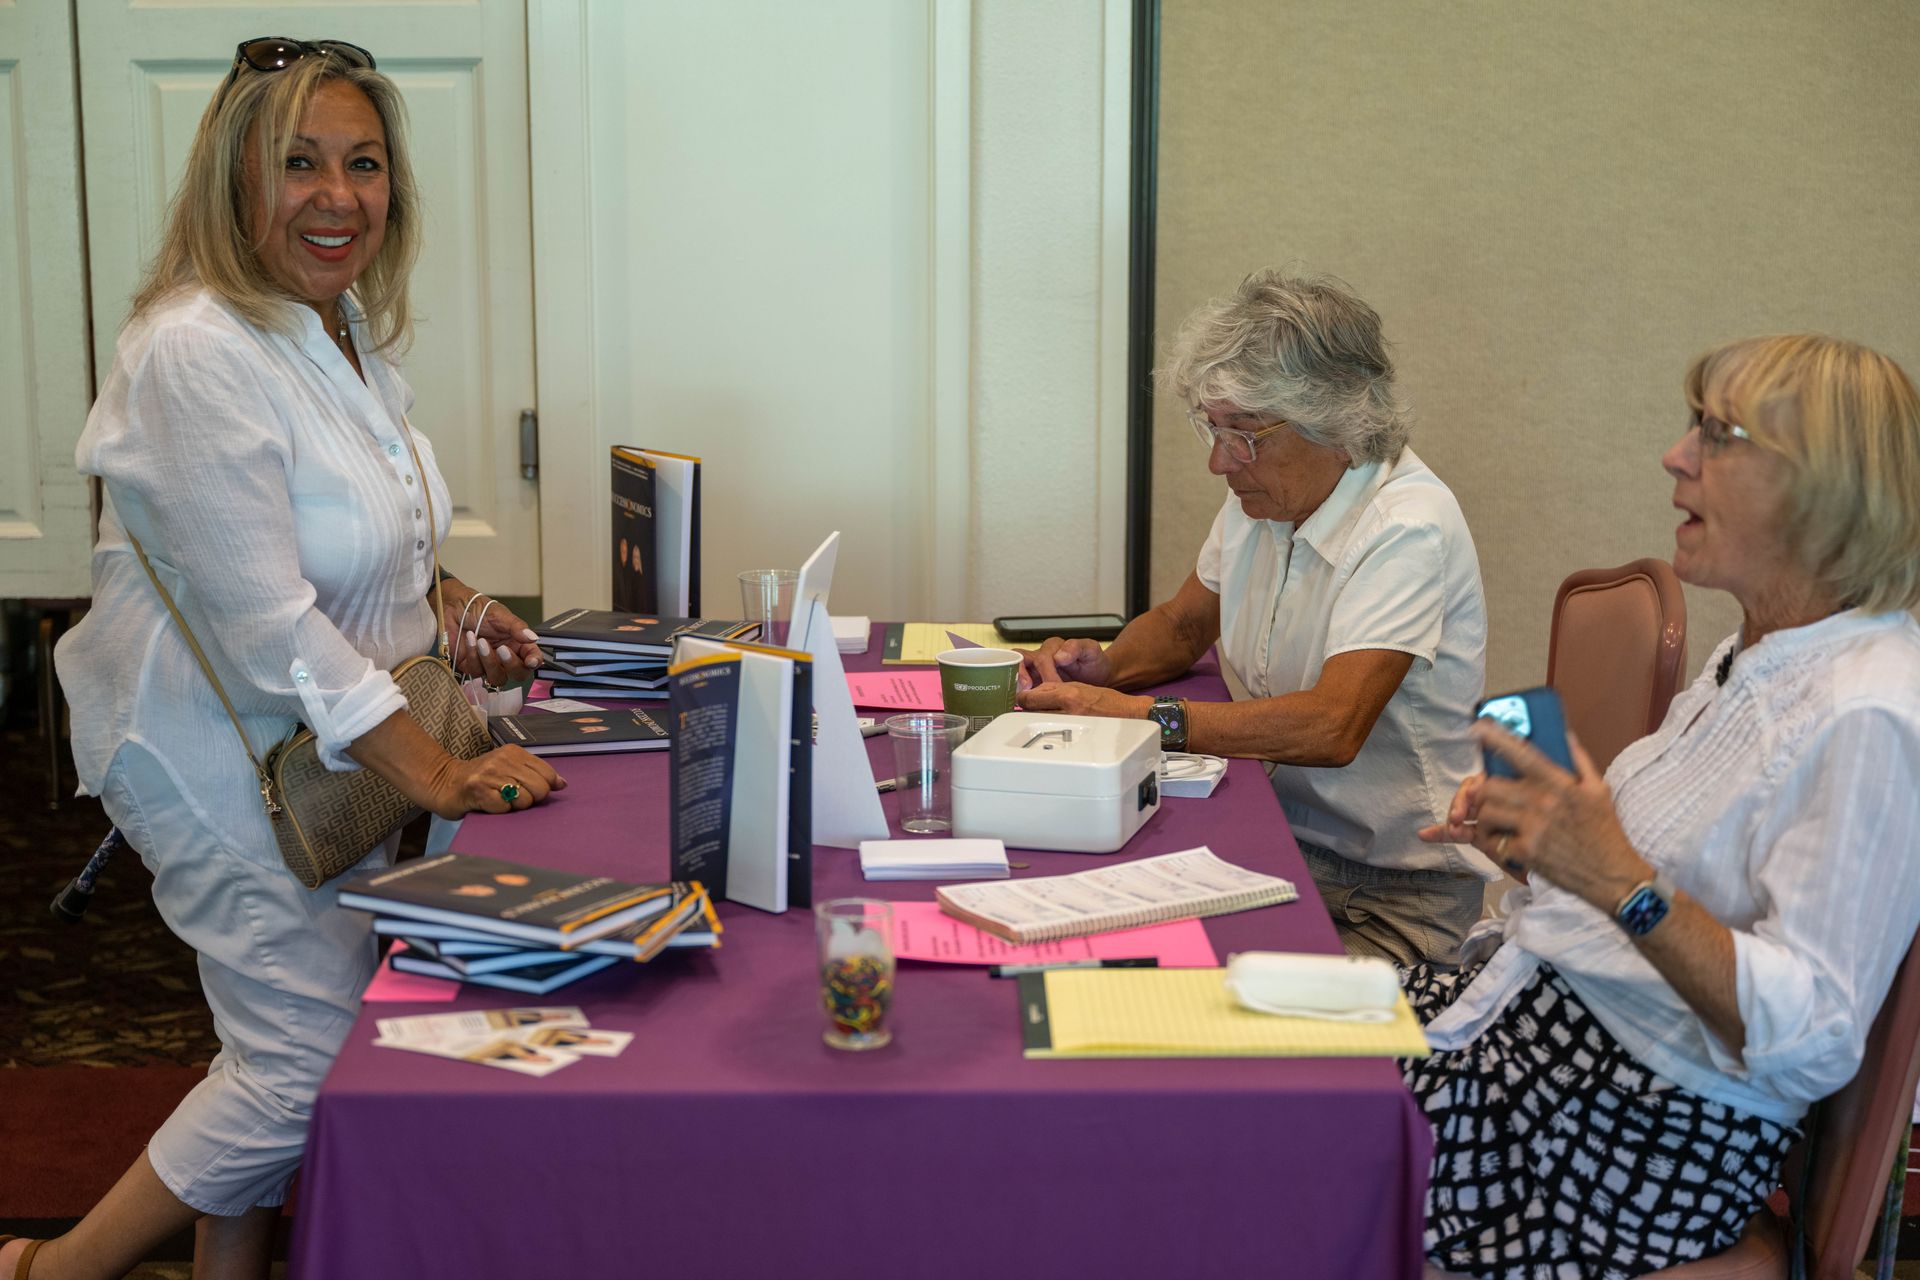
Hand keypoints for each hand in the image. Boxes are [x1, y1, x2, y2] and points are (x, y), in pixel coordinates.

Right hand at [429, 744, 566, 818]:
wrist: (444, 782)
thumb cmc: (481, 778)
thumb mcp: (509, 768)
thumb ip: (536, 773)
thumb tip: (562, 784)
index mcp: (514, 752)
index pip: (547, 773)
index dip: (545, 787)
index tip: (530, 790)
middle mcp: (503, 760)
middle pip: (540, 789)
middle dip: (531, 799)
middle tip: (512, 797)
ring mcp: (489, 775)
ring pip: (524, 800)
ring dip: (514, 807)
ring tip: (499, 799)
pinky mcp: (478, 791)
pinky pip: (504, 809)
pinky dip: (500, 811)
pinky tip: (489, 804)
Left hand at [446, 594, 544, 685]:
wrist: (452, 608)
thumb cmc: (477, 609)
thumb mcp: (500, 614)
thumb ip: (517, 627)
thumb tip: (533, 638)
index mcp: (517, 643)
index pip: (532, 658)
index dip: (534, 662)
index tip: (531, 661)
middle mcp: (505, 656)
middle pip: (518, 674)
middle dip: (511, 665)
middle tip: (502, 649)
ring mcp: (488, 663)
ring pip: (497, 677)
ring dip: (489, 661)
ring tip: (481, 642)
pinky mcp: (471, 666)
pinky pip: (476, 671)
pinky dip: (473, 655)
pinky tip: (470, 640)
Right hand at [1016, 637, 1111, 691]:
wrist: (1099, 675)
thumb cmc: (1094, 662)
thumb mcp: (1091, 650)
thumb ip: (1077, 647)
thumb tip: (1059, 656)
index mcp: (1053, 647)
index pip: (1040, 656)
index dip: (1044, 671)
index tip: (1050, 683)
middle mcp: (1040, 656)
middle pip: (1020, 661)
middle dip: (1022, 676)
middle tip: (1030, 690)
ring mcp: (1035, 669)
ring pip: (1014, 671)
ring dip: (1016, 684)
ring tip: (1022, 697)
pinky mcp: (1033, 682)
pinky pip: (1018, 685)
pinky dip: (1018, 693)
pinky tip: (1023, 703)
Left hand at [1016, 681, 1150, 718]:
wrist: (1129, 715)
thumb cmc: (1108, 701)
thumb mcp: (1080, 686)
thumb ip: (1055, 689)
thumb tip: (1035, 693)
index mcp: (1068, 695)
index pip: (1031, 697)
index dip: (1022, 696)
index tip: (1019, 695)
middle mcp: (1068, 711)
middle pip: (1031, 711)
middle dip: (1025, 708)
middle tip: (1024, 707)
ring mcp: (1070, 726)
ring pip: (1039, 722)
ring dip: (1035, 718)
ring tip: (1036, 717)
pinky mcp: (1075, 737)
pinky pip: (1053, 731)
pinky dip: (1048, 727)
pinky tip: (1049, 726)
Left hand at [1434, 724, 1647, 908]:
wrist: (1614, 875)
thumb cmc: (1606, 831)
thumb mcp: (1599, 790)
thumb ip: (1580, 760)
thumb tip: (1566, 734)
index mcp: (1559, 782)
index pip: (1522, 753)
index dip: (1495, 738)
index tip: (1476, 728)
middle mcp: (1543, 801)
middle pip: (1490, 787)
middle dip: (1483, 794)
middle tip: (1490, 800)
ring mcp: (1534, 826)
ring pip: (1487, 813)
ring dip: (1486, 819)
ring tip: (1498, 824)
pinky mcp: (1528, 851)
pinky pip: (1496, 842)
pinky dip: (1498, 845)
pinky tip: (1510, 846)